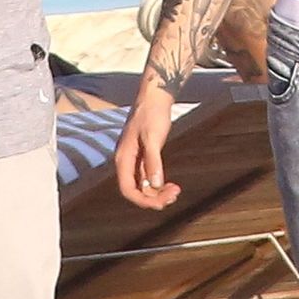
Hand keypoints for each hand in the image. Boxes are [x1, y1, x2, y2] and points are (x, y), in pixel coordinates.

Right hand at [115, 88, 180, 210]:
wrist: (155, 96)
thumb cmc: (151, 114)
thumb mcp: (153, 137)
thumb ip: (153, 161)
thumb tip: (155, 185)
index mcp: (123, 158)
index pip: (128, 190)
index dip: (143, 200)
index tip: (162, 202)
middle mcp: (126, 162)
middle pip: (136, 190)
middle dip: (154, 197)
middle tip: (175, 194)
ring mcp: (135, 159)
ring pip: (143, 185)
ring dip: (157, 192)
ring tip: (176, 191)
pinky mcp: (144, 155)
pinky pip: (148, 177)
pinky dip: (158, 183)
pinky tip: (170, 184)